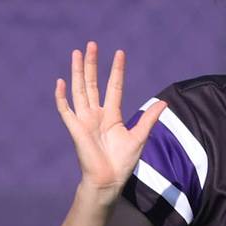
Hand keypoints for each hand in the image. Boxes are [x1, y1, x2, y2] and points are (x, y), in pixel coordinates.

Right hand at [55, 41, 165, 194]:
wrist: (108, 180)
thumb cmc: (123, 162)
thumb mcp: (140, 137)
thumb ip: (149, 119)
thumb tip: (164, 102)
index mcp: (112, 115)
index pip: (114, 86)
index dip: (116, 70)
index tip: (119, 53)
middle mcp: (97, 114)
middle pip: (93, 83)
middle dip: (93, 64)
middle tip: (92, 44)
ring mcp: (84, 120)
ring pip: (79, 90)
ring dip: (78, 72)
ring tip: (77, 53)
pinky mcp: (75, 129)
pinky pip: (66, 110)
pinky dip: (62, 97)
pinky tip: (61, 82)